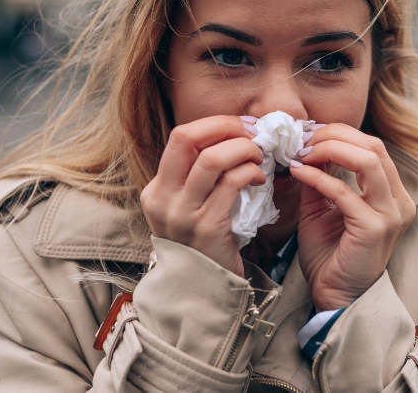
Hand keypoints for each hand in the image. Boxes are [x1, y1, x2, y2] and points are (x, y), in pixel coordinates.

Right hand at [140, 115, 265, 276]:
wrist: (204, 293)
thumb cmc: (207, 246)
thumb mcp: (192, 209)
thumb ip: (203, 178)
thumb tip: (236, 138)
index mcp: (157, 190)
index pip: (181, 137)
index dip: (215, 125)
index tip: (242, 126)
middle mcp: (162, 198)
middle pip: (188, 138)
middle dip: (226, 128)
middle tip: (253, 134)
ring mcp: (181, 213)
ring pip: (211, 159)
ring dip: (242, 150)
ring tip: (259, 157)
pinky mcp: (205, 227)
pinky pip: (230, 184)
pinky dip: (250, 173)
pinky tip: (260, 180)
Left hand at [290, 125, 416, 310]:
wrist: (336, 297)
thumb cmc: (332, 256)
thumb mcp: (323, 207)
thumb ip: (321, 176)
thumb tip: (306, 146)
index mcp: (394, 194)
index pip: (373, 148)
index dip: (340, 134)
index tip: (308, 135)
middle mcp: (399, 201)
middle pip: (373, 146)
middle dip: (335, 135)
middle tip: (303, 138)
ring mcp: (391, 214)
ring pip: (367, 160)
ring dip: (330, 150)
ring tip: (302, 152)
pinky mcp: (373, 228)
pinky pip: (343, 191)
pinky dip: (318, 177)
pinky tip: (298, 172)